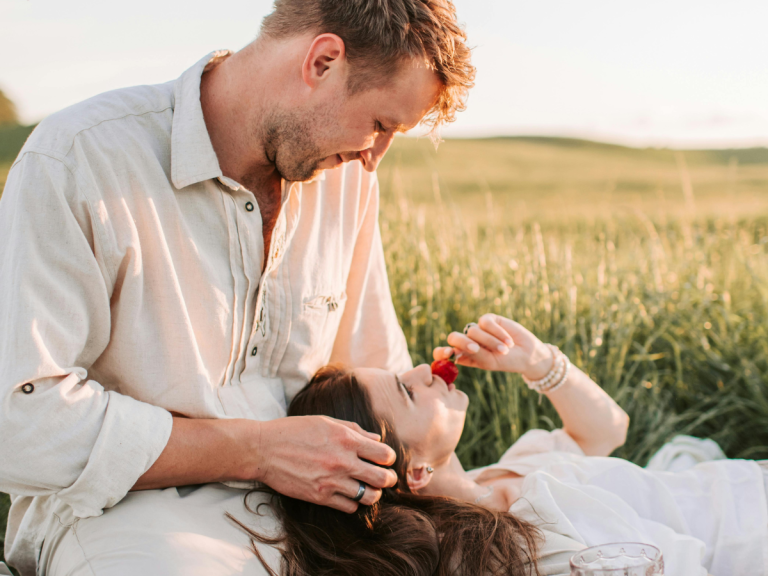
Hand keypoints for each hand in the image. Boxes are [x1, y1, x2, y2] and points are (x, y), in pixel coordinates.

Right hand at [253, 415, 397, 512]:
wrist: (264, 449)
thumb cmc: (294, 431)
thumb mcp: (326, 421)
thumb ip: (354, 430)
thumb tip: (376, 439)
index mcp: (346, 440)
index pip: (384, 454)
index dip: (388, 458)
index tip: (384, 459)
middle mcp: (343, 462)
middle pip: (382, 479)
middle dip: (388, 479)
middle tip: (385, 478)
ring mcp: (332, 481)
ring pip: (369, 497)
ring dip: (373, 493)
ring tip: (368, 488)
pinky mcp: (320, 497)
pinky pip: (349, 507)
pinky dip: (353, 502)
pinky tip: (348, 494)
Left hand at [433, 313, 553, 379]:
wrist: (527, 354)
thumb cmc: (507, 362)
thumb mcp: (489, 362)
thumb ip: (473, 355)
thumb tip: (455, 350)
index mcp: (463, 355)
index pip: (443, 353)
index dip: (441, 352)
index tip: (448, 353)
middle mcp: (467, 341)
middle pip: (453, 337)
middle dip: (462, 342)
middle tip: (475, 349)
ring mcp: (477, 330)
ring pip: (472, 330)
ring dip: (490, 341)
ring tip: (505, 350)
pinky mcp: (488, 319)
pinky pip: (485, 322)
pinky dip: (497, 332)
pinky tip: (509, 340)